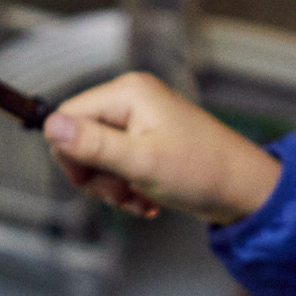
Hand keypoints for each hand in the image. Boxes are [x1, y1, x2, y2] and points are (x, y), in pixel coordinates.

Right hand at [42, 72, 282, 224]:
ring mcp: (142, 121)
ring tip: (139, 200)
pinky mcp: (150, 142)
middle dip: (95, 175)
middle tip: (120, 193)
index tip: (88, 183)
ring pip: (99, 158)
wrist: (245, 191)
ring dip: (113, 187)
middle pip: (81, 138)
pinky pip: (119, 166)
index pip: (68, 116)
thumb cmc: (201, 173)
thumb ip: (93, 144)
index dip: (70, 154)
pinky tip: (147, 202)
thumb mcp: (140, 163)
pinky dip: (127, 189)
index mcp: (128, 93)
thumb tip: (50, 125)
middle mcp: (133, 100)